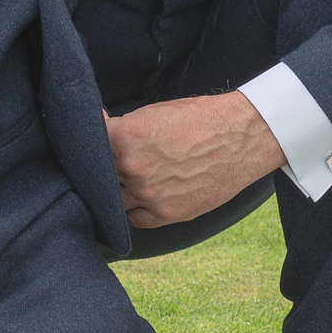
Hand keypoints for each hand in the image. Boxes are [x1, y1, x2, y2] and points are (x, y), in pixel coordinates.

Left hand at [105, 91, 286, 227]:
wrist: (241, 137)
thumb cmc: (201, 119)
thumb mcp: (155, 113)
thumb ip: (125, 130)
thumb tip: (104, 136)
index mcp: (125, 137)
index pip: (91, 143)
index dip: (92, 140)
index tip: (95, 140)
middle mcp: (132, 168)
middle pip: (101, 174)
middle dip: (106, 167)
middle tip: (116, 161)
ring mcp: (148, 194)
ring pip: (115, 199)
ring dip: (119, 190)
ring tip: (131, 180)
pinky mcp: (166, 214)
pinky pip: (136, 219)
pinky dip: (136, 210)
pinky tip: (142, 198)